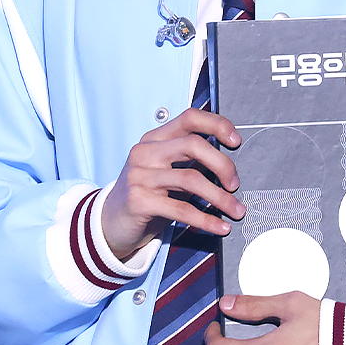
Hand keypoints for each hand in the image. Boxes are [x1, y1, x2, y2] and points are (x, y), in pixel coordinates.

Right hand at [99, 107, 244, 260]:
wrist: (109, 223)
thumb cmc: (146, 195)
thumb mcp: (166, 171)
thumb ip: (191, 161)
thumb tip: (230, 165)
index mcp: (155, 138)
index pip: (189, 118)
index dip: (217, 124)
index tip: (235, 141)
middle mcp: (145, 152)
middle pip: (193, 145)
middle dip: (223, 165)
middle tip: (235, 184)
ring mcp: (140, 175)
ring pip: (191, 179)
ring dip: (220, 197)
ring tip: (236, 210)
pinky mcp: (138, 201)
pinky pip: (181, 209)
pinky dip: (206, 219)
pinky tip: (220, 226)